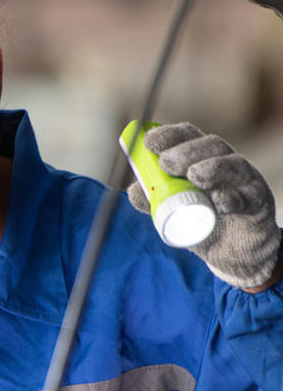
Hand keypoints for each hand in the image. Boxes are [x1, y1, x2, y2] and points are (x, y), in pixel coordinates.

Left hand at [127, 123, 280, 289]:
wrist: (233, 256)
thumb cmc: (205, 226)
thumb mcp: (175, 213)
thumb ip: (154, 201)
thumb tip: (132, 191)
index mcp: (204, 160)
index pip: (189, 137)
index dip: (169, 135)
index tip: (148, 142)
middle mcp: (227, 165)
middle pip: (211, 146)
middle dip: (187, 151)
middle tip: (166, 162)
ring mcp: (245, 183)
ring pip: (234, 166)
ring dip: (213, 167)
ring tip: (194, 175)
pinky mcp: (258, 205)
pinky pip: (249, 197)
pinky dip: (233, 197)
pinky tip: (220, 201)